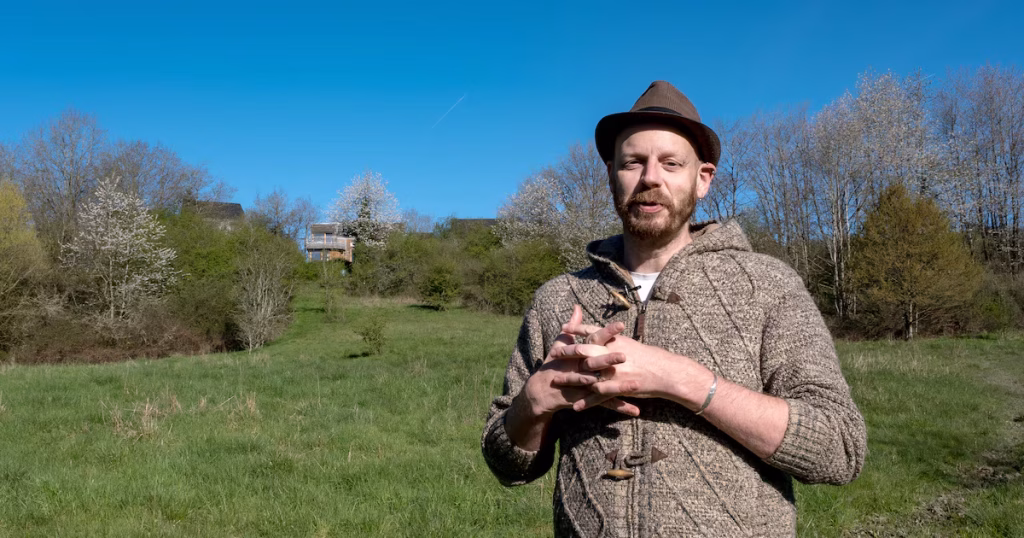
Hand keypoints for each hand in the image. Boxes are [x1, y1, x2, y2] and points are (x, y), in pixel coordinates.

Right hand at [519, 306, 639, 417]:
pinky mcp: (586, 399)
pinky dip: (620, 407)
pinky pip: (605, 404)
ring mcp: (582, 385)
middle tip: (625, 355)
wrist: (542, 391)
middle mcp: (579, 368)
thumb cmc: (555, 364)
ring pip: (602, 385)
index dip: (606, 332)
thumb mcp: (561, 344)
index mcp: (577, 352)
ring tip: (636, 385)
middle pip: (595, 362)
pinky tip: (635, 410)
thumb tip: (577, 306)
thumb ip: (575, 326)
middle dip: (609, 359)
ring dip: (619, 386)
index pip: (593, 339)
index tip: (621, 325)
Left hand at [560, 305, 694, 411]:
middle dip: (567, 351)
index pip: (593, 332)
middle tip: (553, 352)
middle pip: (584, 351)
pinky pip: (599, 397)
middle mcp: (612, 354)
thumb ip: (614, 337)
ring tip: (555, 381)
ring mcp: (614, 372)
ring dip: (571, 378)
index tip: (563, 327)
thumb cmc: (649, 357)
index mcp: (616, 342)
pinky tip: (576, 407)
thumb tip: (603, 333)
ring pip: (587, 375)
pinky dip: (587, 402)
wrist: (665, 372)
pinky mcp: (618, 388)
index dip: (577, 330)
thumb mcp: (630, 343)